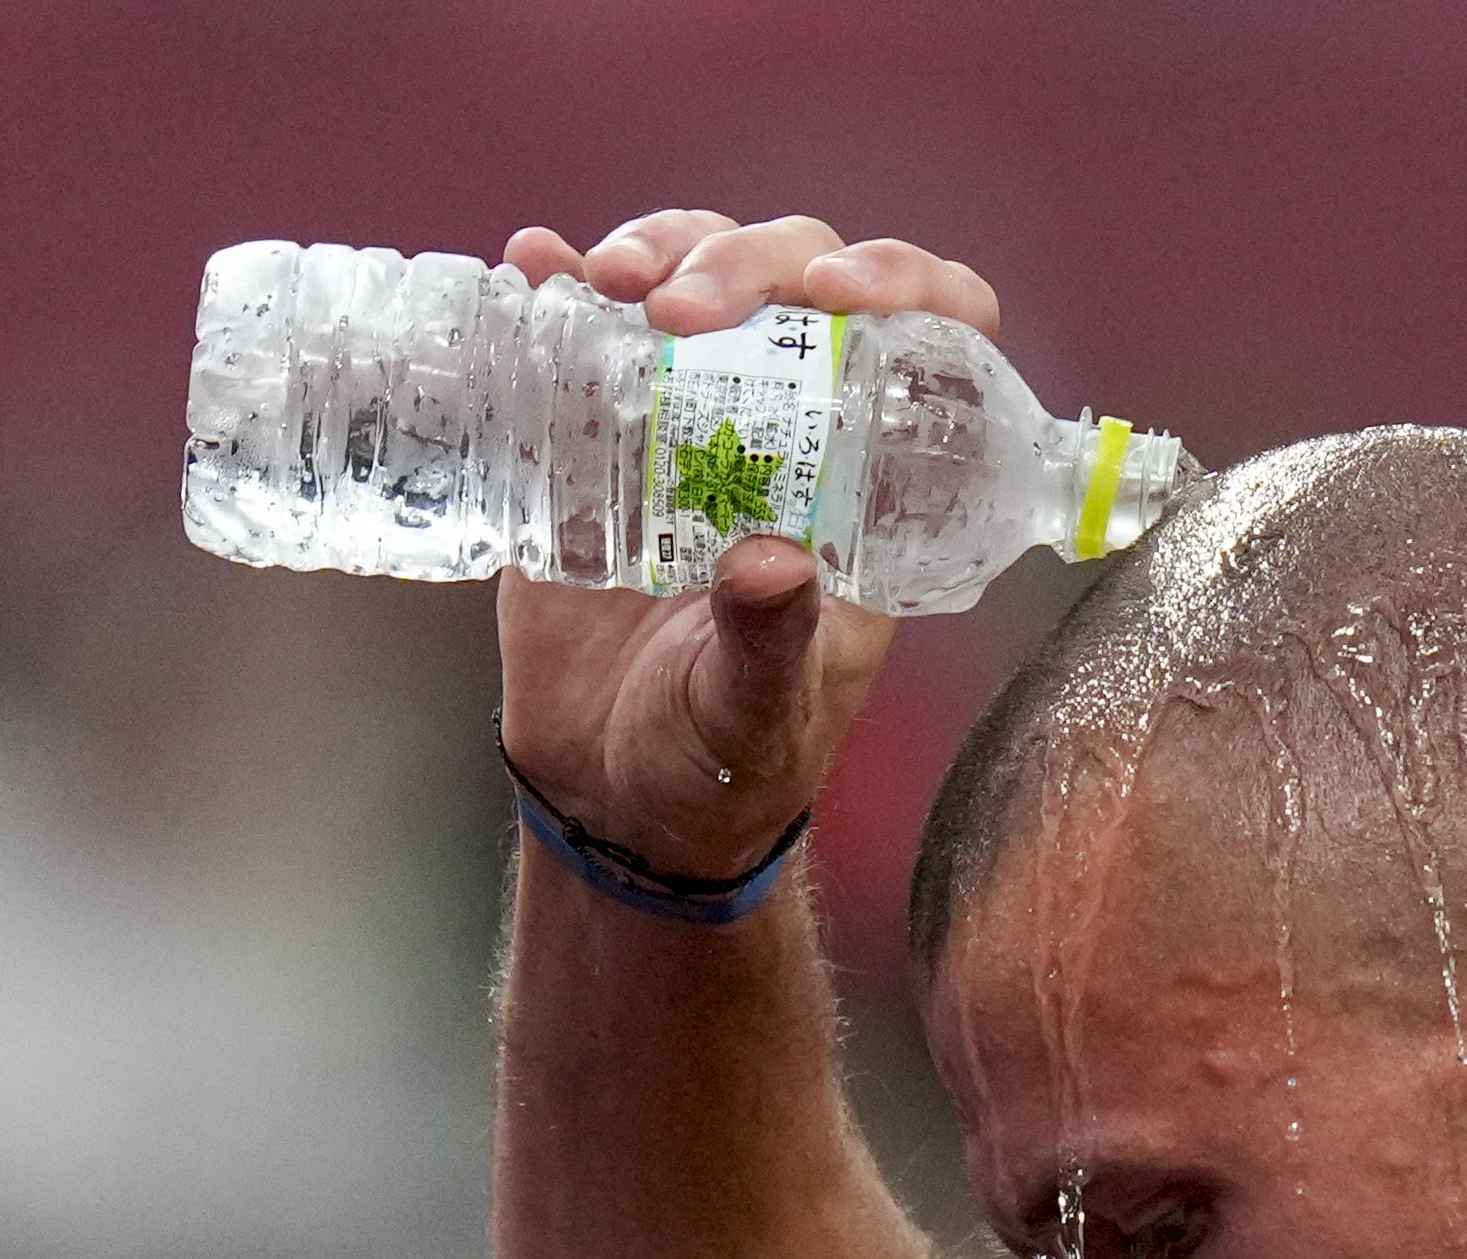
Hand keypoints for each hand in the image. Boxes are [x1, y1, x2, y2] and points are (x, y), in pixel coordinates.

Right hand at [489, 211, 1009, 882]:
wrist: (610, 799)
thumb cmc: (718, 768)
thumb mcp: (756, 716)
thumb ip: (768, 646)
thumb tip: (770, 563)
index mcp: (870, 493)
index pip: (932, 345)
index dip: (908, 288)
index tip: (842, 291)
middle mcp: (793, 434)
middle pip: (800, 285)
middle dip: (747, 265)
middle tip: (679, 309)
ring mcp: (691, 419)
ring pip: (702, 279)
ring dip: (662, 252)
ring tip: (606, 284)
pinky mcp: (597, 430)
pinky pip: (589, 331)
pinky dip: (559, 283)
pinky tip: (533, 267)